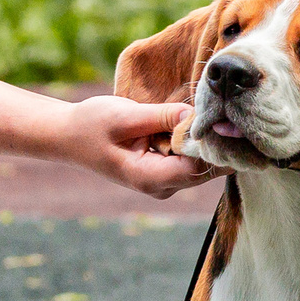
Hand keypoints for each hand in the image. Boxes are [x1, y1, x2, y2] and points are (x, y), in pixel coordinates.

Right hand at [53, 96, 224, 198]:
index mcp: (149, 178)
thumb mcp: (126, 115)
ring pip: (200, 166)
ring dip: (208, 143)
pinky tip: (201, 121)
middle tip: (230, 114)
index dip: (214, 146)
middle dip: (217, 145)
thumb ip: (162, 117)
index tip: (226, 119)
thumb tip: (196, 115)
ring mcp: (163, 182)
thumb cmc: (92, 124)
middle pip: (204, 170)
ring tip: (218, 114)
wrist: (69, 136)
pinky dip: (197, 142)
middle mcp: (160, 187)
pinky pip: (190, 160)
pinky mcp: (164, 172)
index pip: (197, 168)